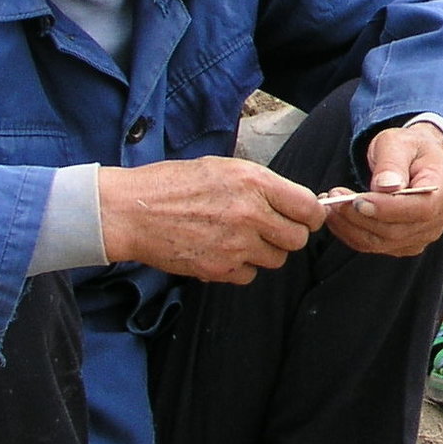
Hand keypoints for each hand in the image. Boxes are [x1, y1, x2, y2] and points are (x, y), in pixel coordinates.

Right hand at [98, 157, 325, 284]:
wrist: (131, 211)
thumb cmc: (173, 183)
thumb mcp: (223, 168)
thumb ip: (261, 185)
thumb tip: (293, 201)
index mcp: (255, 182)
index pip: (309, 208)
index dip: (311, 214)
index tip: (303, 216)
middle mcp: (251, 214)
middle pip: (298, 239)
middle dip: (288, 235)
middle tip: (270, 228)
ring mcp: (236, 245)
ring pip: (276, 259)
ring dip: (264, 251)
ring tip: (239, 237)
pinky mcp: (219, 269)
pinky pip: (249, 275)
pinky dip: (240, 267)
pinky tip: (221, 251)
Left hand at [324, 121, 442, 254]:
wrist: (416, 160)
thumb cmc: (408, 147)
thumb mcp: (398, 142)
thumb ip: (391, 162)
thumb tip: (384, 187)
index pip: (422, 208)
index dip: (389, 209)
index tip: (358, 200)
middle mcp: (442, 214)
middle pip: (399, 230)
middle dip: (361, 217)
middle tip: (333, 199)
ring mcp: (426, 233)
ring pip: (384, 242)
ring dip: (352, 227)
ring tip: (330, 206)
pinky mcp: (408, 243)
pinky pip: (377, 246)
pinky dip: (353, 234)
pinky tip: (338, 218)